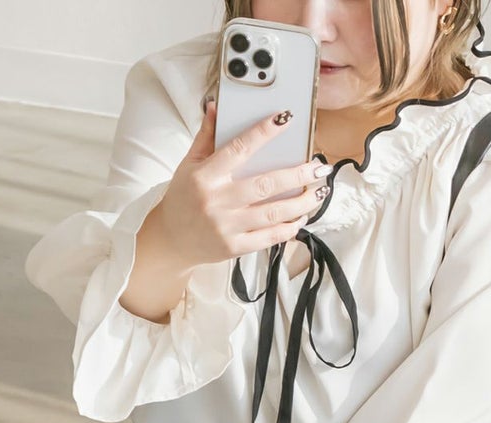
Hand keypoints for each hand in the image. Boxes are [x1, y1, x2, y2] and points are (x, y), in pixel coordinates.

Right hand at [154, 100, 331, 269]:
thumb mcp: (188, 165)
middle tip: (319, 167)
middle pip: (266, 184)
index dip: (264, 132)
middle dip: (298, 175)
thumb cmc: (182, 200)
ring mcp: (226, 226)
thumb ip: (206, 137)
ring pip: (273, 213)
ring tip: (319, 192)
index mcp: (205, 176)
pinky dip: (288, 228)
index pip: (239, 148)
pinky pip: (268, 238)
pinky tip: (301, 218)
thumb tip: (215, 107)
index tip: (286, 119)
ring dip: (301, 203)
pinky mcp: (233, 247)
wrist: (171, 240)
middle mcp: (217, 201)